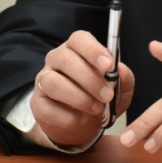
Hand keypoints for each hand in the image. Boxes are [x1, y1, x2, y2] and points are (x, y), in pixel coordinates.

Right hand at [30, 30, 135, 146]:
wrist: (82, 123)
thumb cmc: (100, 97)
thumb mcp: (119, 88)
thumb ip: (124, 78)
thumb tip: (121, 69)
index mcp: (77, 49)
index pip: (79, 39)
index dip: (93, 50)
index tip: (108, 65)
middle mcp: (56, 59)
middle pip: (66, 59)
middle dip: (89, 79)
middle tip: (107, 95)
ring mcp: (43, 80)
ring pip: (53, 82)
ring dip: (78, 97)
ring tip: (96, 109)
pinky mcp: (37, 103)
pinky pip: (47, 107)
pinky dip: (68, 116)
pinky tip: (82, 119)